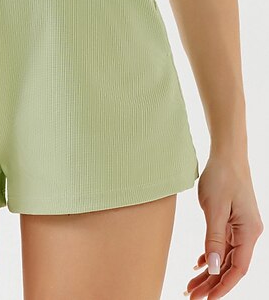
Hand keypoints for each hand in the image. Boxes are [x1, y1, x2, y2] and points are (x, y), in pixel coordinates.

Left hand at [184, 154, 263, 298]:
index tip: (207, 299)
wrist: (226, 155)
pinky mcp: (232, 219)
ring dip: (209, 271)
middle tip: (191, 295)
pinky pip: (222, 244)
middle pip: (230, 265)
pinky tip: (199, 264)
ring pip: (225, 256)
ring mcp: (241, 226)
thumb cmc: (222, 178)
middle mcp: (248, 233)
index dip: (222, 286)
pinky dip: (210, 255)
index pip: (238, 268)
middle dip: (211, 283)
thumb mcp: (214, 209)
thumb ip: (213, 239)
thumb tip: (213, 268)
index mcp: (249, 232)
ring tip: (191, 284)